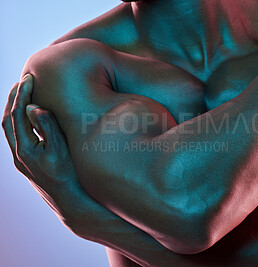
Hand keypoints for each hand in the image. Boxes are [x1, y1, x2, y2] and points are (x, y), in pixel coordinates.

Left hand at [2, 74, 88, 230]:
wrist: (69, 202)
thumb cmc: (69, 176)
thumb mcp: (61, 150)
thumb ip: (47, 127)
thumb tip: (33, 108)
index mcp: (25, 149)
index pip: (17, 115)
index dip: (22, 94)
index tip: (29, 78)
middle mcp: (19, 154)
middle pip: (8, 120)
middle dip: (14, 98)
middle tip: (22, 81)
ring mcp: (22, 160)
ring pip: (12, 129)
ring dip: (15, 109)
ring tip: (24, 95)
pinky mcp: (28, 163)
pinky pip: (18, 136)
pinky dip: (21, 122)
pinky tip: (31, 118)